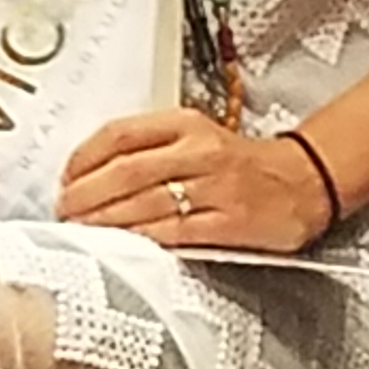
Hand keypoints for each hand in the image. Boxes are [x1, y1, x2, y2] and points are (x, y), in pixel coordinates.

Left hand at [58, 108, 332, 251]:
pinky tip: (123, 244)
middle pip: (125, 170)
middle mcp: (199, 151)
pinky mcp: (229, 222)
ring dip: (105, 219)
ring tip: (81, 229)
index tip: (64, 178)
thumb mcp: (197, 138)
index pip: (119, 134)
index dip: (83, 157)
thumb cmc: (242, 164)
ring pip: (145, 202)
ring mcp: (215, 187)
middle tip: (63, 210)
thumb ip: (151, 150)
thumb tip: (91, 174)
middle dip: (85, 194)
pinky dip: (143, 237)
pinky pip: (176, 231)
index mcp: (186, 124)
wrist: (304, 180)